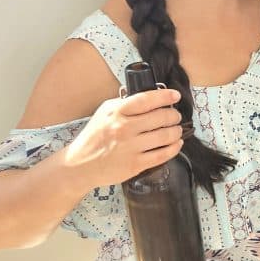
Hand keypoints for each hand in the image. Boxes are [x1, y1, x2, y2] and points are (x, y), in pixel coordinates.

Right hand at [64, 87, 183, 188]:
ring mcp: (131, 147)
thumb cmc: (94, 138)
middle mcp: (125, 129)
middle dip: (173, 115)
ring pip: (165, 136)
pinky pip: (162, 155)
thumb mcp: (104, 113)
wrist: (82, 164)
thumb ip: (123, 104)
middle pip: (160, 117)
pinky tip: (177, 144)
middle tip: (175, 116)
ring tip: (177, 129)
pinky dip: (174, 148)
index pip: (146, 100)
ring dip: (176, 131)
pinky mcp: (136, 164)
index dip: (165, 96)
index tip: (175, 96)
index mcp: (117, 113)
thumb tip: (147, 99)